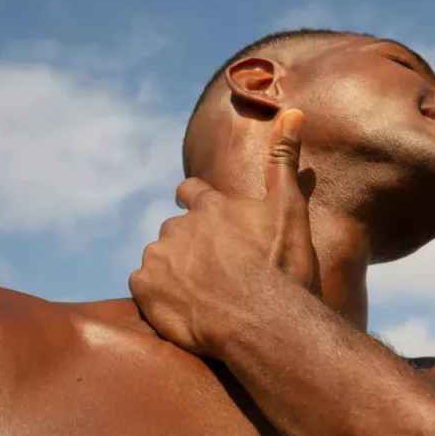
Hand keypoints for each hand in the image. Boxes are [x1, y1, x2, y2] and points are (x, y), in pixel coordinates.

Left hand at [129, 110, 314, 356]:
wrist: (263, 324)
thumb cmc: (282, 269)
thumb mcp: (290, 210)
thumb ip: (284, 161)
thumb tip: (293, 111)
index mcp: (211, 207)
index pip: (190, 193)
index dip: (195, 204)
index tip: (203, 218)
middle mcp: (179, 227)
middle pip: (173, 230)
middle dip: (186, 245)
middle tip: (210, 271)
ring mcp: (158, 258)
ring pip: (157, 258)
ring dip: (170, 271)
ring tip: (196, 295)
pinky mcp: (144, 289)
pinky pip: (141, 287)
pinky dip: (156, 297)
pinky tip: (179, 311)